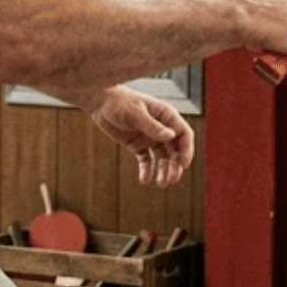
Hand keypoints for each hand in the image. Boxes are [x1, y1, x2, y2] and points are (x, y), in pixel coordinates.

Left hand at [77, 85, 193, 187]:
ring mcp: (150, 137)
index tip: (183, 165)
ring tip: (161, 184)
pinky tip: (145, 180)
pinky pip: (146, 160)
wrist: (99, 103)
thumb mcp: (135, 113)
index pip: (184, 134)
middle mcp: (161, 128)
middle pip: (175, 149)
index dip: (187, 150)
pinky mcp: (138, 145)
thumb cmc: (119, 102)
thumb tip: (171, 136)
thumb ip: (152, 126)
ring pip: (162, 157)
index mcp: (166, 116)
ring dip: (164, 170)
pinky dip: (147, 170)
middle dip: (175, 165)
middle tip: (171, 180)